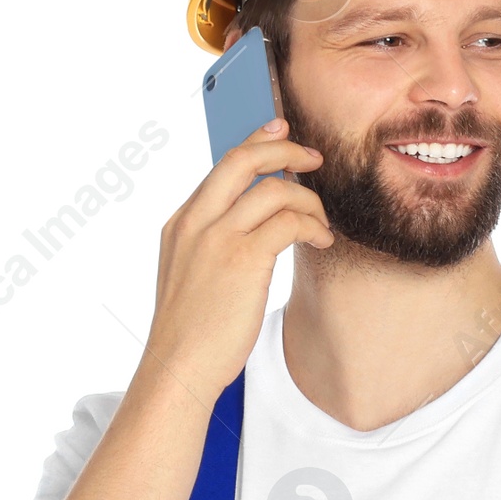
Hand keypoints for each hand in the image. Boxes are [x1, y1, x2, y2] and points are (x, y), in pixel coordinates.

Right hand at [140, 118, 333, 403]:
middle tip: (313, 159)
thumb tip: (247, 228)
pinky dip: (313, 227)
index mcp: (181, 223)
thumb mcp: (189, 277)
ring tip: (322, 225)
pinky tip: (322, 242)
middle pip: (243, 159)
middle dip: (284, 150)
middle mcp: (195, 222)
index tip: (280, 130)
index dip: (256, 142)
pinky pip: (289, 222)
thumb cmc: (191, 334)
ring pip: (274, 190)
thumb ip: (209, 245)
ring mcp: (217, 239)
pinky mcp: (243, 259)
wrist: (178, 369)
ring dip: (309, 202)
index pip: (222, 166)